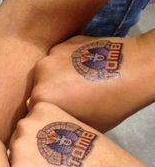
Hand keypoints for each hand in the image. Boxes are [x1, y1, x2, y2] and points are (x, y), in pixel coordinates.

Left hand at [10, 102, 154, 166]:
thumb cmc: (95, 153)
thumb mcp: (70, 127)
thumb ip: (50, 129)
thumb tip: (39, 142)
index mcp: (41, 108)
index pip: (29, 125)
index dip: (38, 140)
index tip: (52, 149)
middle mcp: (25, 123)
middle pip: (18, 140)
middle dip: (28, 152)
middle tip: (49, 165)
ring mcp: (18, 146)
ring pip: (14, 159)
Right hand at [29, 33, 154, 131]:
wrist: (136, 69)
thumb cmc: (110, 105)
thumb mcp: (81, 125)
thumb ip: (57, 121)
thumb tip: (50, 119)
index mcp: (40, 96)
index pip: (32, 109)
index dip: (45, 113)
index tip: (58, 113)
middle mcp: (39, 73)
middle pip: (36, 88)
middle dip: (48, 94)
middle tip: (68, 98)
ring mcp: (52, 54)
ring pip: (46, 71)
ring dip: (55, 77)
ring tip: (77, 82)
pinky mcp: (65, 41)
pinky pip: (58, 57)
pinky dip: (66, 64)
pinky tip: (83, 69)